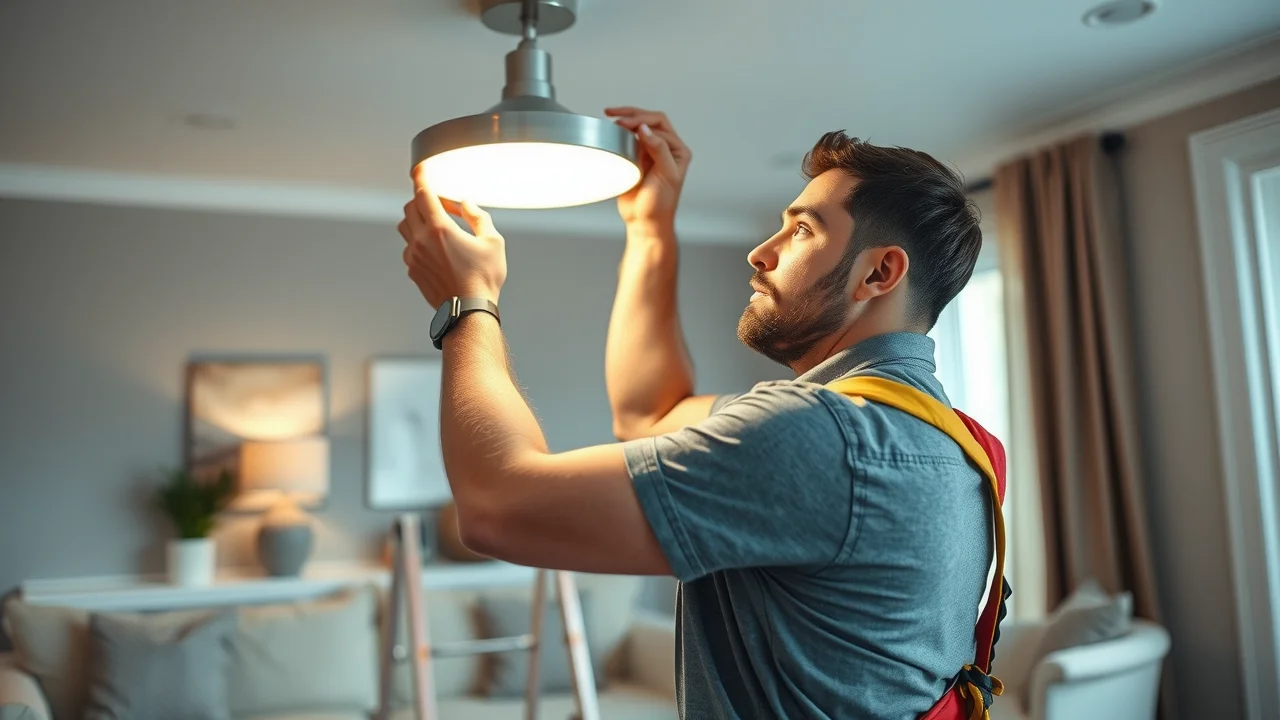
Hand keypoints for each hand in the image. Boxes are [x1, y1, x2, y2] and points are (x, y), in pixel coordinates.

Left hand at [399, 164, 506, 308]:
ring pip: (405, 227)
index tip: (420, 168)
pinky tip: (436, 251)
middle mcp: (421, 240)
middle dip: (423, 200)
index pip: (423, 193)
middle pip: (410, 207)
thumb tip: (464, 204)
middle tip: (441, 205)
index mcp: (440, 228)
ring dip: (417, 220)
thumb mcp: (493, 242)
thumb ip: (478, 217)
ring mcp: (413, 256)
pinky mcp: (412, 270)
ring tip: (437, 227)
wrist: (468, 311)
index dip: (421, 176)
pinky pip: (408, 248)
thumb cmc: (484, 278)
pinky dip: (418, 242)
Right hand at [606, 107, 691, 231]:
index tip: (625, 125)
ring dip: (626, 119)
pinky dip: (620, 133)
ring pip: (638, 127)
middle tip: (614, 116)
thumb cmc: (660, 204)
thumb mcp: (666, 175)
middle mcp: (665, 148)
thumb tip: (644, 129)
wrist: (645, 222)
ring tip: (611, 117)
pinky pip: (628, 139)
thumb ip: (659, 150)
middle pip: (650, 120)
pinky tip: (612, 130)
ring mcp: (649, 152)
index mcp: (677, 150)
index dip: (642, 121)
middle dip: (633, 114)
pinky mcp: (636, 158)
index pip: (659, 124)